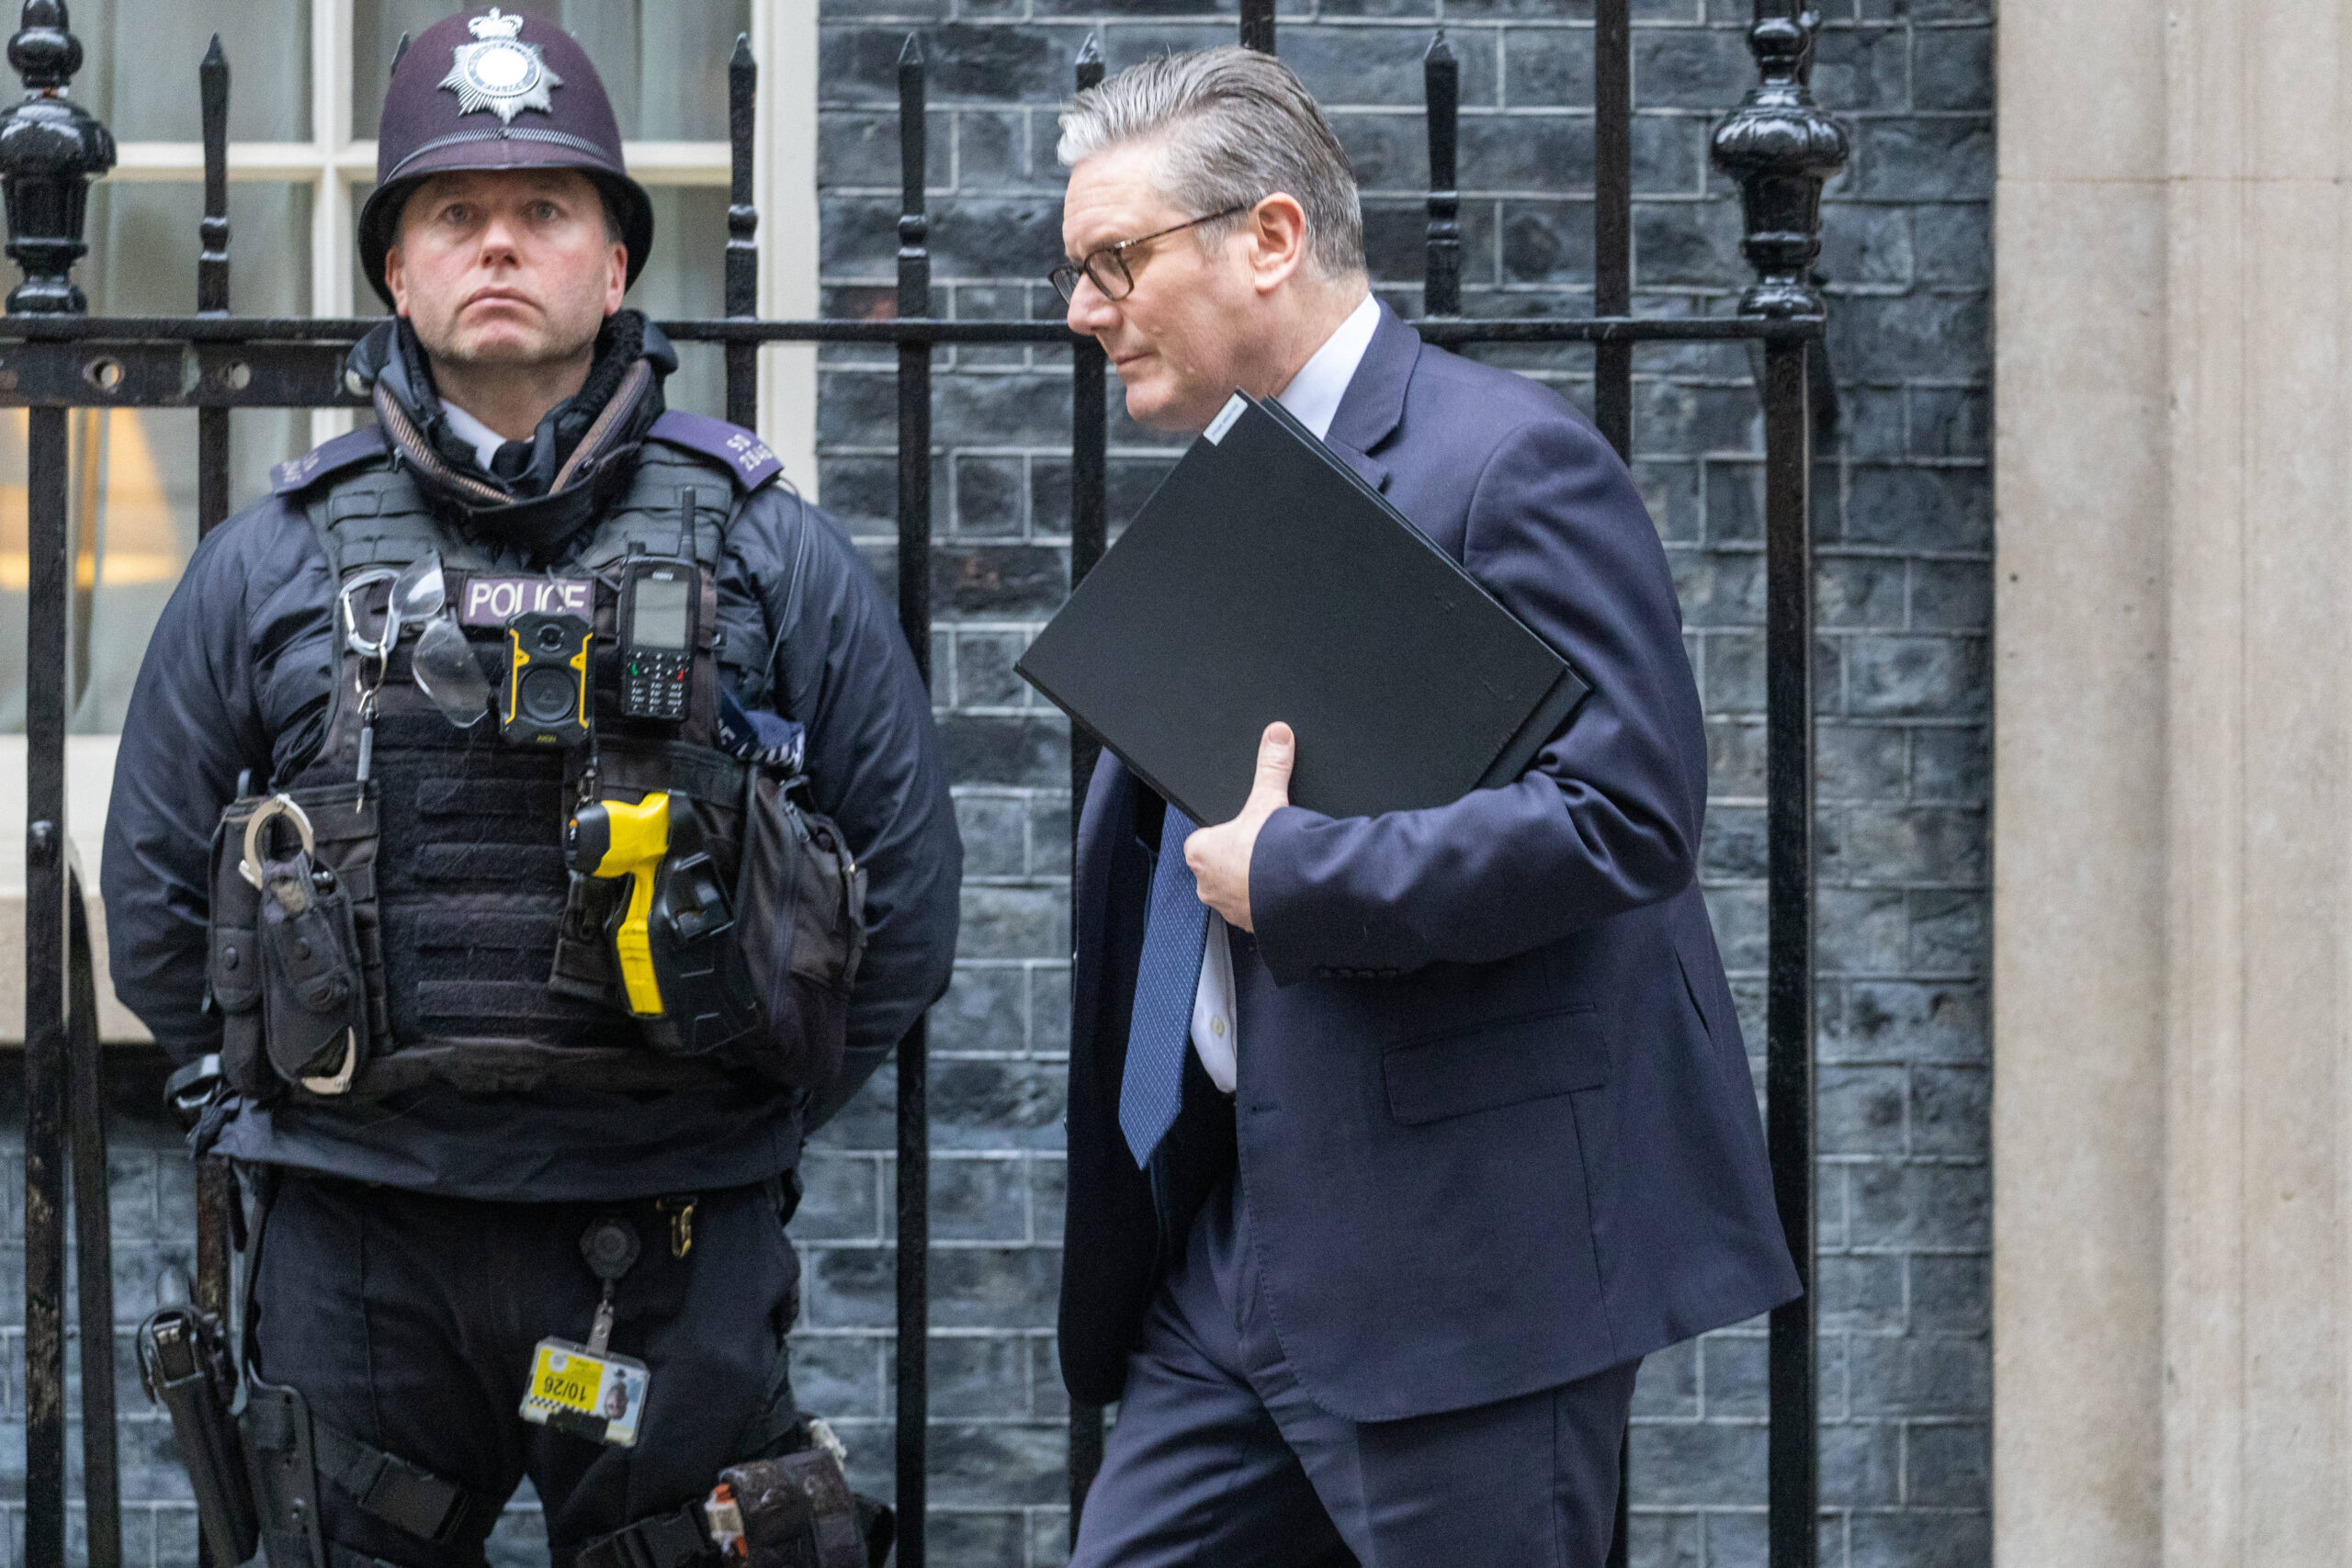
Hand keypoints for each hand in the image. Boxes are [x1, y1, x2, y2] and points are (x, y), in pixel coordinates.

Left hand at [1184, 722, 1294, 932]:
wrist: (1295, 895)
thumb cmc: (1270, 851)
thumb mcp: (1269, 799)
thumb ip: (1271, 765)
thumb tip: (1277, 733)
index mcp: (1200, 851)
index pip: (1204, 839)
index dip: (1226, 833)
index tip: (1247, 831)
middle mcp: (1205, 884)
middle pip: (1218, 866)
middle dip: (1238, 860)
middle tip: (1263, 850)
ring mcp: (1226, 908)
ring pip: (1234, 890)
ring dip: (1250, 883)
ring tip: (1274, 871)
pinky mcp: (1248, 926)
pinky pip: (1253, 911)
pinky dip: (1265, 903)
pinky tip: (1282, 892)